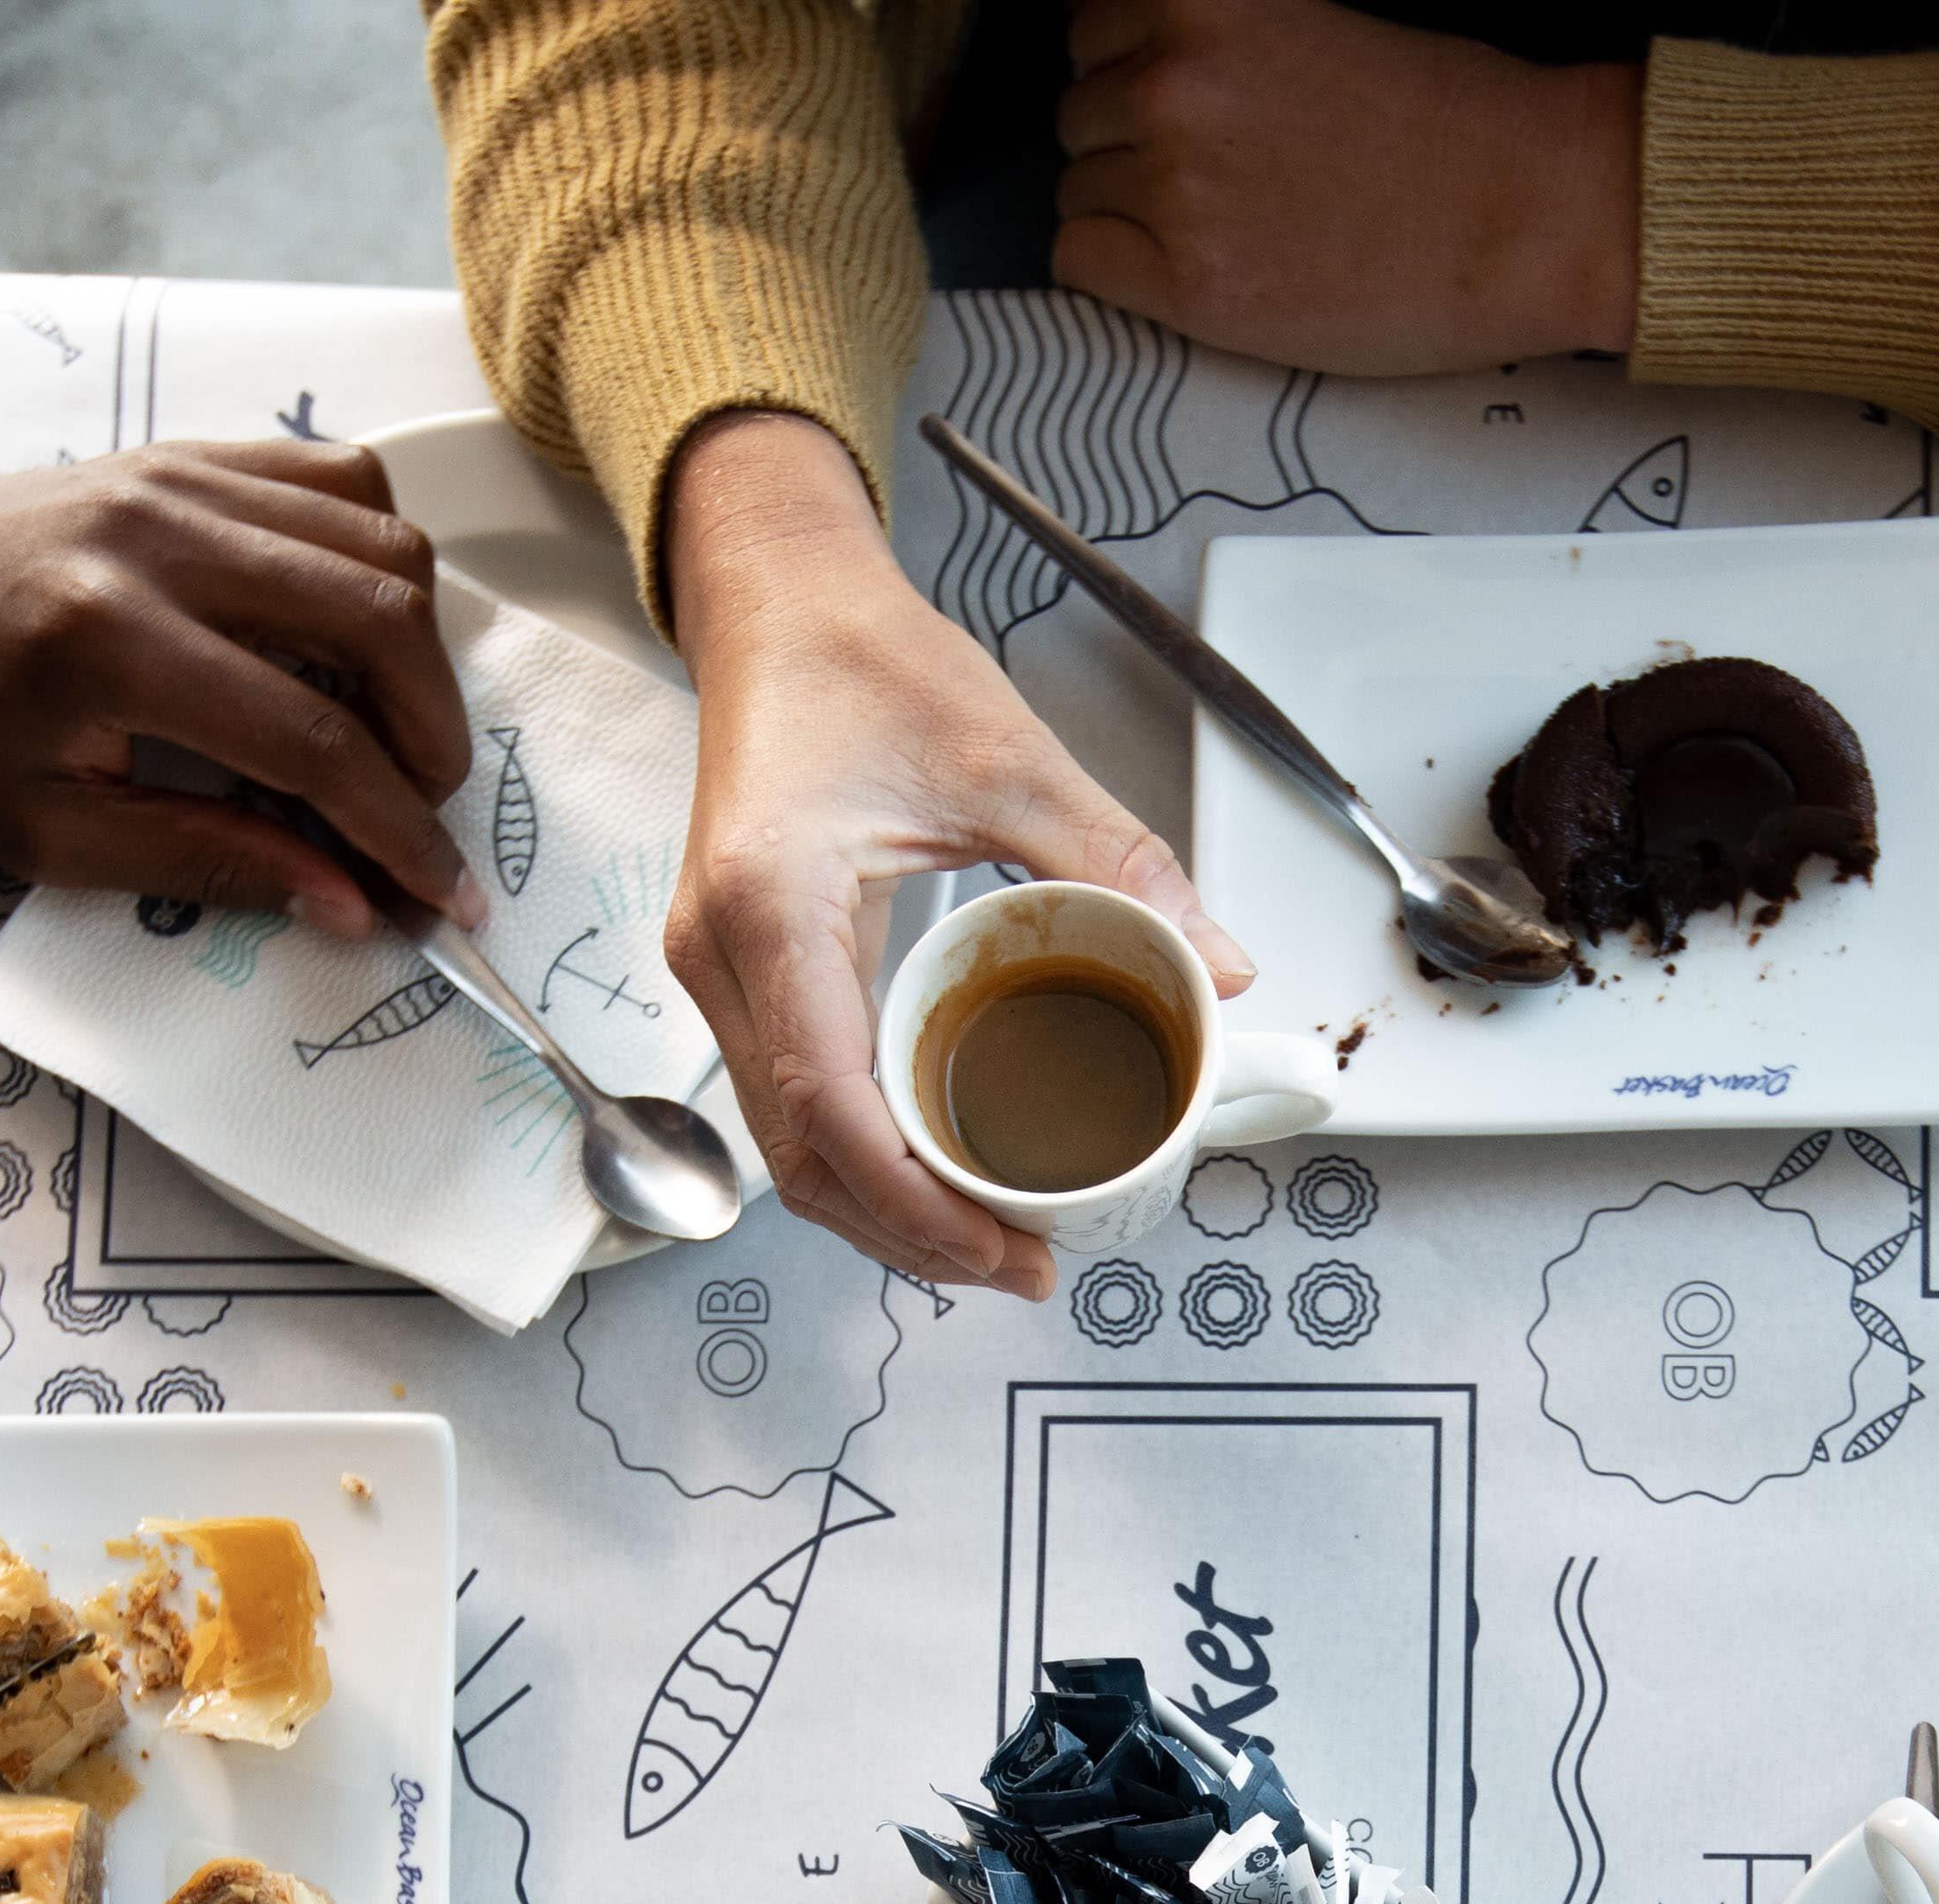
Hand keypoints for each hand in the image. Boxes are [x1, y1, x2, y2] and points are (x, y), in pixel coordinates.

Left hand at [0, 444, 481, 934]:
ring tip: (394, 724)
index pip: (311, 741)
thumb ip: (206, 860)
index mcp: (110, 644)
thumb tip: (348, 902)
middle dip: (431, 735)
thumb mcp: (45, 832)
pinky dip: (377, 556)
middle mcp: (157, 540)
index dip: (397, 831)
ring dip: (419, 647)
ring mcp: (174, 479)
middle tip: (420, 806)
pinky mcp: (179, 455)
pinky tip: (357, 625)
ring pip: (378, 539)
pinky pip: (333, 478)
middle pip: (375, 618)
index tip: (443, 897)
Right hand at [663, 411, 1249, 1295]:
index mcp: (775, 905)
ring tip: (991, 1243)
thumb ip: (1117, 863)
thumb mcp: (1008, 756)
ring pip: (787, 1144)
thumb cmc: (863, 661)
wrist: (778, 602)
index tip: (1005, 1247)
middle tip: (1023, 1266)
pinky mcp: (741, 971)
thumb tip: (1219, 969)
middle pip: (801, 1156)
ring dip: (882, 1211)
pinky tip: (936, 1177)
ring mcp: (719, 969)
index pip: (832, 1104)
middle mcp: (724, 953)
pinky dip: (861, 1157)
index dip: (917, 1203)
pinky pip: (791, 1098)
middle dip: (910, 1235)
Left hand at [1054, 0, 1638, 376]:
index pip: (1090, 23)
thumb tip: (1133, 68)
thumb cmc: (1448, 125)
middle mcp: (1174, 80)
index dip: (1131, 66)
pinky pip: (1080, 263)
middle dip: (1131, 141)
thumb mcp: (1307, 21)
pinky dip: (1118, 271)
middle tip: (1222, 174)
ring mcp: (1176, 183)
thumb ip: (1214, 37)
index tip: (1175, 98)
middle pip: (1080, 111)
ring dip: (1130, 209)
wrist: (1528, 213)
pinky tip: (1195, 268)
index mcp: (1204, 1)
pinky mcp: (1191, 282)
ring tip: (1226, 224)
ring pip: (1078, 190)